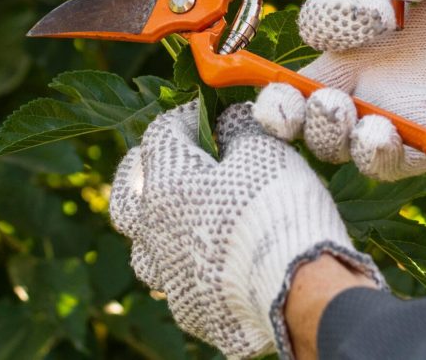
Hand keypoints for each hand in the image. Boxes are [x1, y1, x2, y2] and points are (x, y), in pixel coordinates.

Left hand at [109, 101, 382, 358]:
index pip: (161, 134)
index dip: (187, 117)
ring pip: (143, 246)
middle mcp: (153, 230)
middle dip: (143, 172)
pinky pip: (176, 282)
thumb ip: (239, 128)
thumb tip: (229, 120)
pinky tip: (211, 263)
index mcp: (165, 183)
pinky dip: (188, 267)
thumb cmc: (277, 209)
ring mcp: (168, 275)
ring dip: (157, 228)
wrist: (299, 292)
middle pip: (126, 194)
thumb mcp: (264, 150)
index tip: (211, 115)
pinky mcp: (189, 310)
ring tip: (181, 218)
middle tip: (165, 163)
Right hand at [254, 0, 425, 180]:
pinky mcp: (424, 146)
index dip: (334, 19)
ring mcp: (387, 115)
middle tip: (303, 97)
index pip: (315, 29)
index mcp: (354, 28)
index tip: (384, 11)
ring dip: (325, 131)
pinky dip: (374, 154)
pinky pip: (383, 164)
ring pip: (331, 140)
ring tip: (342, 112)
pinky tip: (379, 134)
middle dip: (281, 106)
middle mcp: (359, 76)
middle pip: (293, 104)